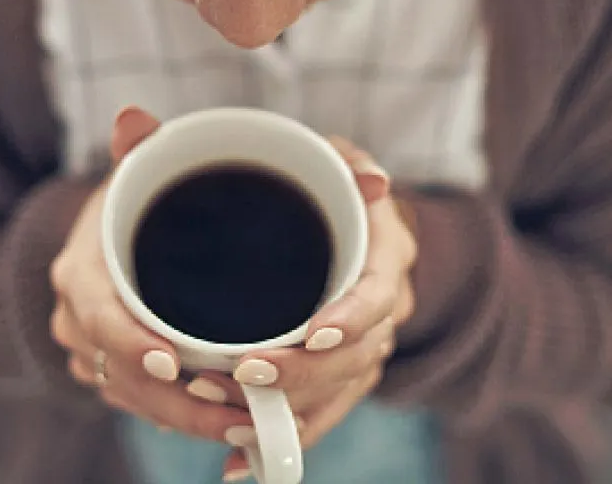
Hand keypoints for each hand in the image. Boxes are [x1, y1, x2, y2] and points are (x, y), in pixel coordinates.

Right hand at [49, 107, 253, 440]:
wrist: (106, 237)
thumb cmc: (129, 202)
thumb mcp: (133, 172)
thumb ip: (139, 148)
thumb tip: (135, 117)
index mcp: (79, 274)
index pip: (97, 316)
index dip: (129, 342)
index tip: (170, 362)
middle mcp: (77, 322)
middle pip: (120, 375)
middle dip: (176, 402)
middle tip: (237, 410)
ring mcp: (92, 354)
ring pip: (133, 400)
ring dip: (187, 418)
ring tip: (247, 424)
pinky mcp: (113, 374)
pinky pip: (141, 406)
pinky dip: (180, 418)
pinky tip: (227, 424)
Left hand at [203, 138, 417, 479]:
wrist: (340, 215)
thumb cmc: (326, 180)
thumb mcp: (334, 158)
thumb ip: (343, 160)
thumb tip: (373, 178)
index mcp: (385, 252)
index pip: (380, 294)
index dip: (350, 319)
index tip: (311, 334)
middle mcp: (383, 305)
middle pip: (356, 357)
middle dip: (301, 373)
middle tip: (243, 372)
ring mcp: (365, 343)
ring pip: (336, 394)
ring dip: (284, 409)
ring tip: (226, 412)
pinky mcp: (340, 372)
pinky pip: (321, 416)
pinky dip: (284, 441)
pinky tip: (241, 463)